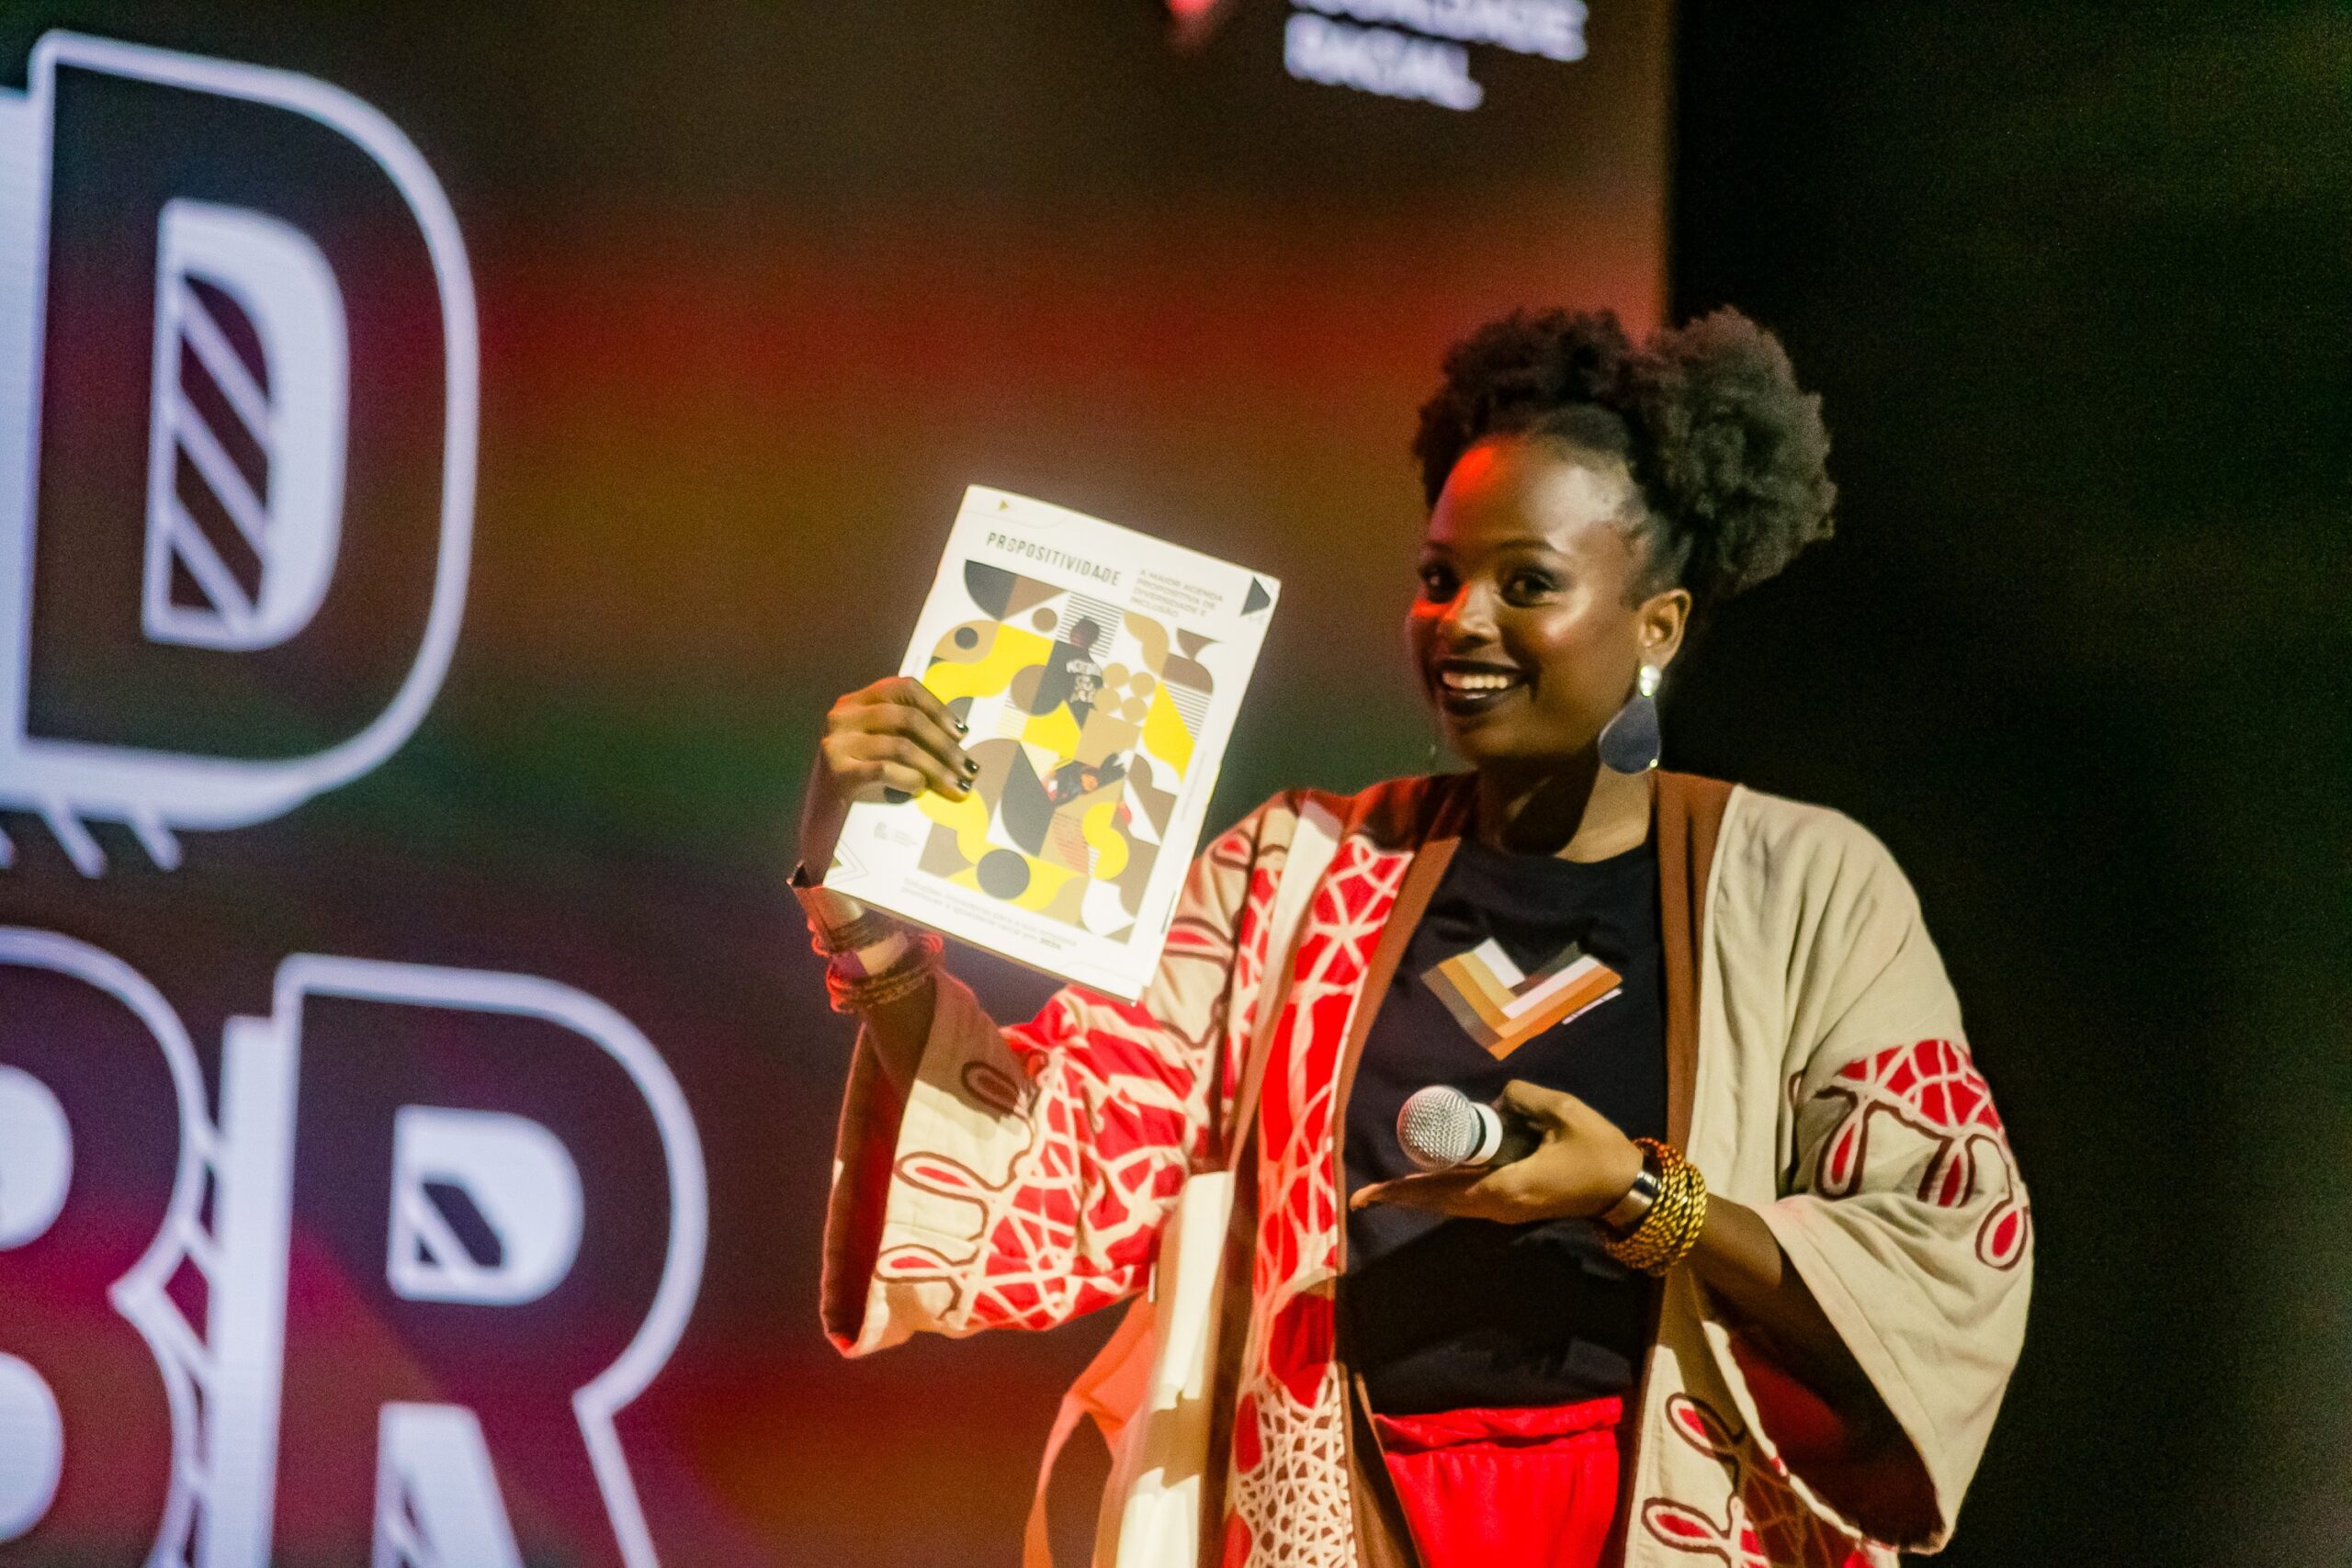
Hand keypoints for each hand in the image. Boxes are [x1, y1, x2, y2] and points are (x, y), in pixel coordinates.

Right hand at [797, 676, 976, 867]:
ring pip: (902, 746)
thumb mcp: (876, 750)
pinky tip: (921, 791)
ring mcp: (837, 744)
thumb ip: (903, 734)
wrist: (820, 829)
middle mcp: (842, 717)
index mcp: (855, 703)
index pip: (903, 688)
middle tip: (970, 769)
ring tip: (957, 786)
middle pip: (908, 718)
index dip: (937, 707)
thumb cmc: (858, 788)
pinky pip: (886, 770)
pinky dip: (910, 779)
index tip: (962, 732)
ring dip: (937, 768)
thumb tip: (957, 738)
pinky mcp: (836, 774)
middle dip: (945, 745)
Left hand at [1349, 1081, 1644, 1224]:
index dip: (1405, 1191)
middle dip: (1403, 1196)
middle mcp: (1499, 1206)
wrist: (1627, 1190)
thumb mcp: (1563, 1112)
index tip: (1369, 1196)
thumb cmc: (1598, 1151)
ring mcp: (1506, 1210)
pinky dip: (1443, 1191)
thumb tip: (1496, 1100)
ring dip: (1421, 1194)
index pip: (1444, 1189)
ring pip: (1452, 1203)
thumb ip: (1523, 1098)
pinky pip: (1468, 1199)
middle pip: (1440, 1201)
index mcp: (1506, 1186)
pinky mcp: (1514, 1205)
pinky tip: (1428, 1180)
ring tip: (1386, 1190)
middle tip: (1365, 1195)